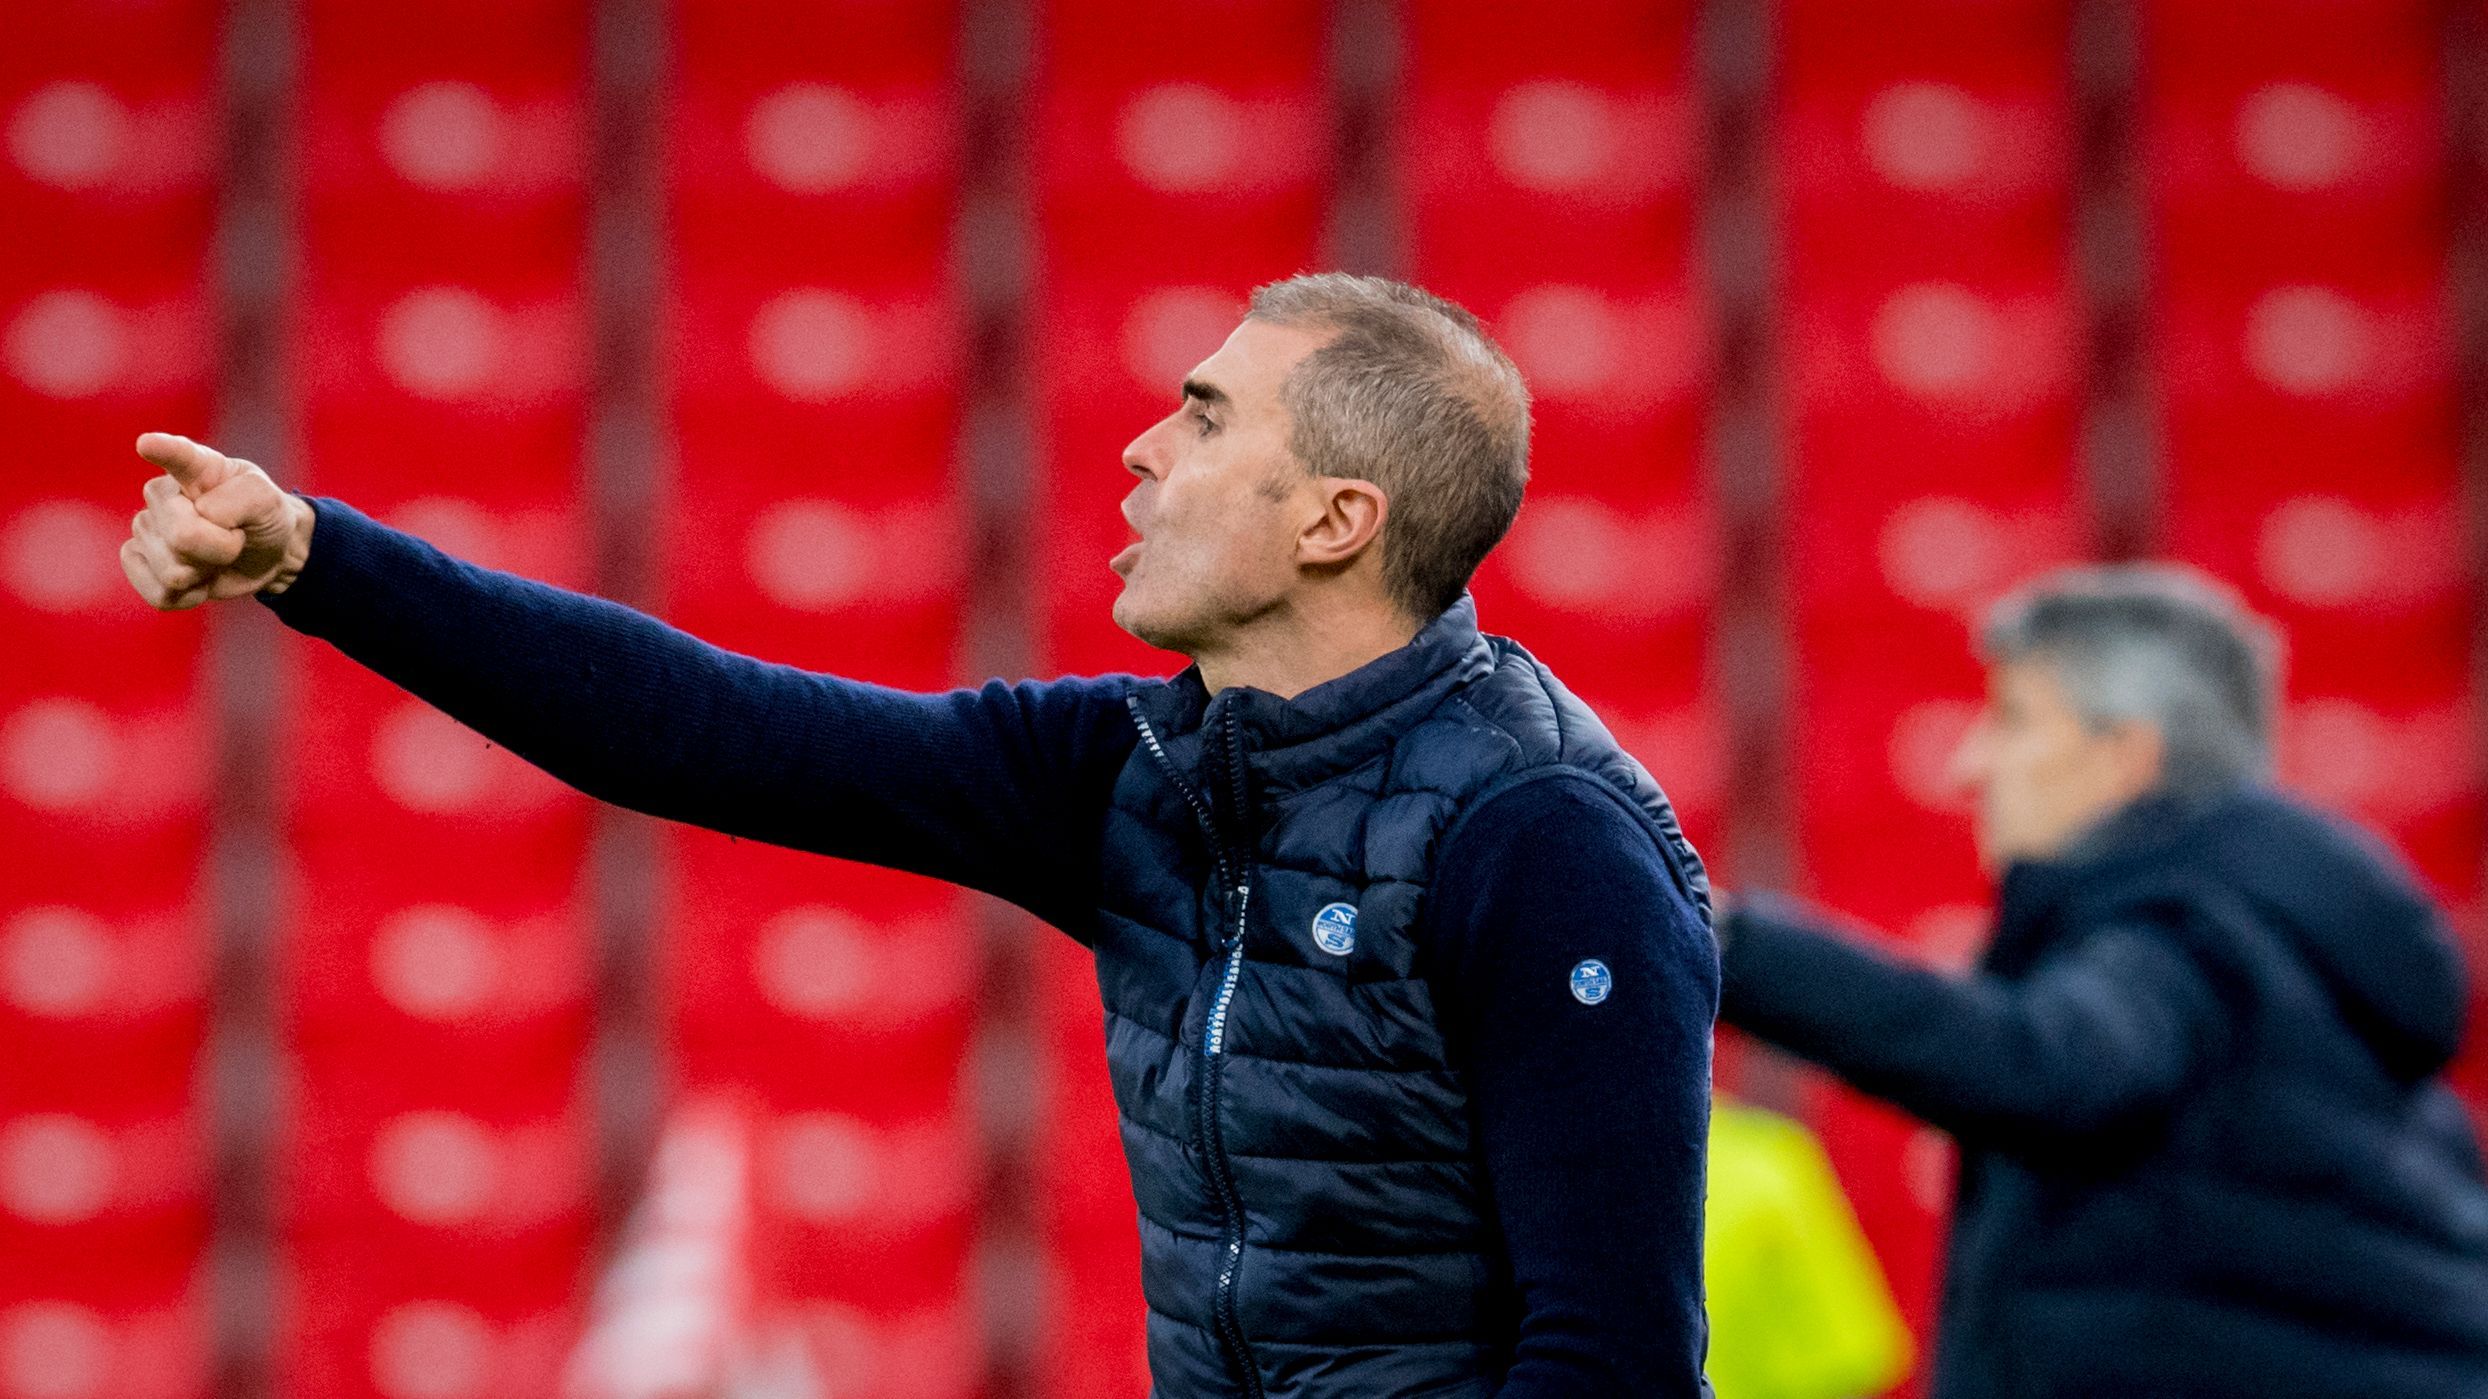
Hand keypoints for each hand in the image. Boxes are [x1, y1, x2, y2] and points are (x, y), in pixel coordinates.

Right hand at [121, 432, 314, 609]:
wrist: (269, 551)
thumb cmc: (264, 516)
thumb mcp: (267, 500)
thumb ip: (239, 500)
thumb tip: (202, 513)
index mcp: (194, 469)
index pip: (177, 456)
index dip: (163, 450)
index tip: (149, 444)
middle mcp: (160, 497)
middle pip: (182, 536)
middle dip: (222, 548)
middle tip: (234, 538)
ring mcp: (145, 531)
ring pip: (172, 572)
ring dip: (206, 572)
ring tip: (216, 555)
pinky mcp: (142, 565)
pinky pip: (158, 594)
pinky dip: (190, 596)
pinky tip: (199, 579)